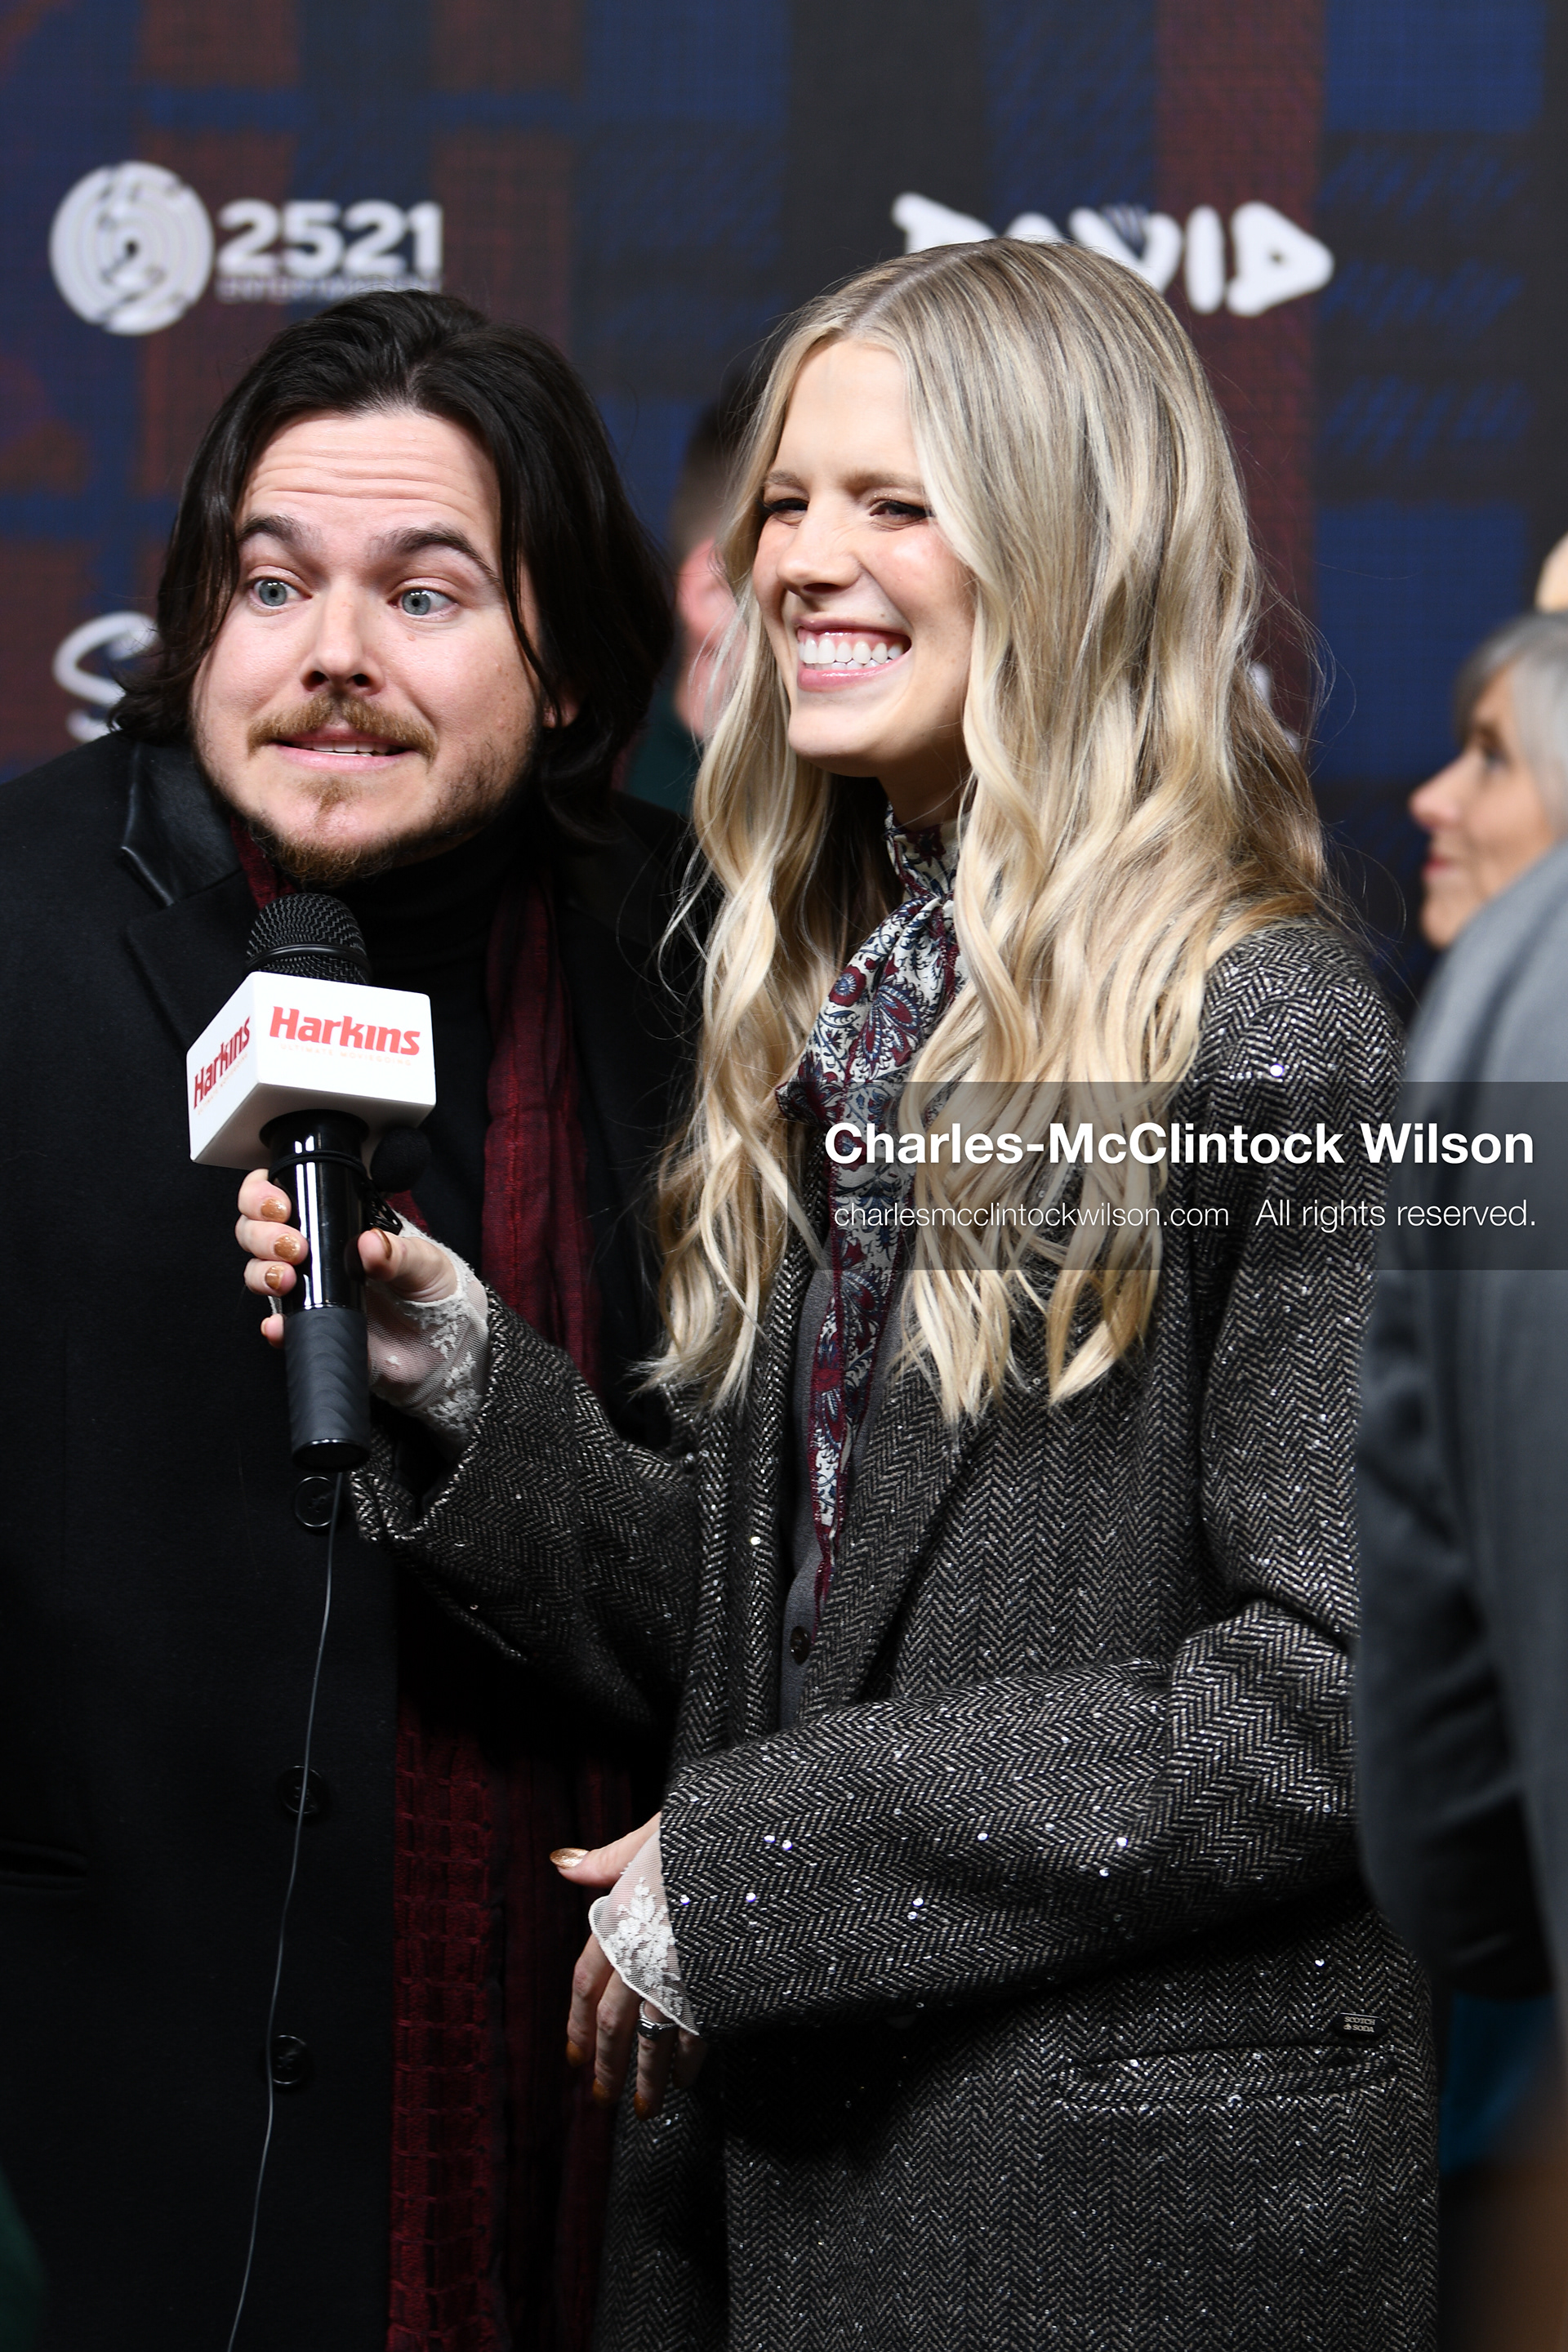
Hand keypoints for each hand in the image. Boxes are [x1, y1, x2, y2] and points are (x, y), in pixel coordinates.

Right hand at [235, 1167, 458, 1345]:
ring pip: (257, 1271)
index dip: (263, 1194)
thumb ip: (400, 1253)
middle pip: (255, 1230)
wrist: (442, 1345)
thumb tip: (371, 1244)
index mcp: (335, 1223)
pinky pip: (278, 1323)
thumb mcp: (426, 1263)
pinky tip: (279, 1324)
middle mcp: (312, 1252)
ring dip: (261, 1271)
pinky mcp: (309, 1325)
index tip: (281, 1206)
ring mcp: (306, 1289)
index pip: (281, 1195)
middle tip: (292, 1246)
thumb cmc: (433, 1290)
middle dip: (261, 1233)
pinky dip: (274, 1323)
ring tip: (285, 1278)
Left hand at [553, 1816, 706, 2119]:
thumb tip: (561, 1863)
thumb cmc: (698, 1833)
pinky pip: (692, 2033)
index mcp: (616, 1915)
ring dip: (644, 2077)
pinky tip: (686, 2080)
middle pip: (612, 2021)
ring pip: (648, 2037)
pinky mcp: (707, 1984)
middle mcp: (636, 1951)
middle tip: (603, 2099)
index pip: (585, 1982)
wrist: (745, 1843)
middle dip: (607, 2064)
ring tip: (644, 2107)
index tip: (574, 2057)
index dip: (577, 2022)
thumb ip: (606, 1859)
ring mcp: (672, 1973)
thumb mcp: (649, 1834)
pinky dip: (687, 2061)